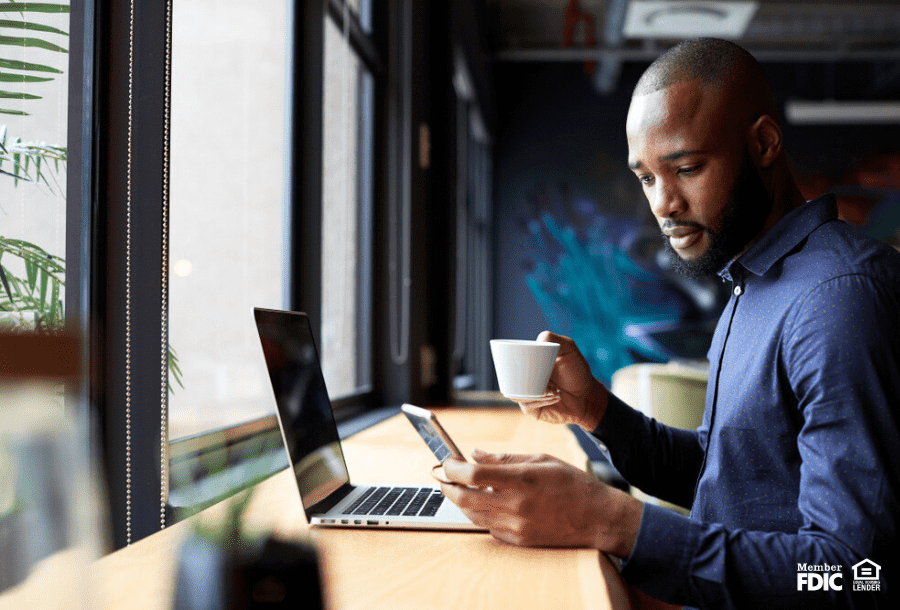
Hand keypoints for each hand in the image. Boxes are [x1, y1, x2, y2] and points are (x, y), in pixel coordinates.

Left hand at [440, 450, 640, 556]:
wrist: (597, 519)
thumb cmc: (572, 484)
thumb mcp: (541, 460)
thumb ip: (505, 458)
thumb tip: (475, 453)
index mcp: (522, 480)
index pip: (474, 475)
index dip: (453, 468)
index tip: (447, 461)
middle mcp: (516, 505)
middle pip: (465, 498)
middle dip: (447, 486)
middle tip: (444, 476)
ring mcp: (516, 527)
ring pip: (473, 515)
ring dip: (461, 500)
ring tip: (463, 486)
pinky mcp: (518, 541)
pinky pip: (488, 526)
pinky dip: (481, 513)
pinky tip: (487, 501)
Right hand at [512, 331, 607, 430]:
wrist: (587, 396)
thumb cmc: (577, 372)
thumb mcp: (568, 349)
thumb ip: (554, 338)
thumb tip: (539, 339)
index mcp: (527, 364)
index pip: (511, 361)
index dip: (516, 363)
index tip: (535, 365)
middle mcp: (524, 379)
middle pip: (510, 379)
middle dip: (527, 381)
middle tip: (549, 383)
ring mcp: (526, 394)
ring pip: (517, 394)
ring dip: (537, 392)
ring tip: (555, 390)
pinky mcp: (531, 409)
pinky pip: (527, 405)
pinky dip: (541, 401)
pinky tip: (555, 397)